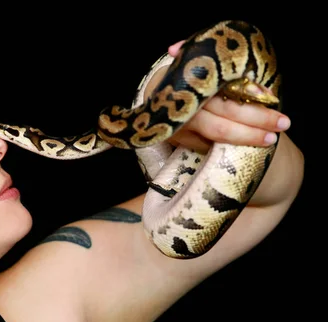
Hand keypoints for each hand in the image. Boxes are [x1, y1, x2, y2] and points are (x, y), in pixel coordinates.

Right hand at [165, 40, 290, 151]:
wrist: (156, 96)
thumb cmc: (187, 79)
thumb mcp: (196, 64)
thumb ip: (213, 59)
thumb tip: (208, 59)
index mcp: (195, 78)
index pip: (227, 86)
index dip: (251, 93)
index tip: (272, 97)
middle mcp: (186, 99)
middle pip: (227, 111)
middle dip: (258, 118)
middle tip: (283, 123)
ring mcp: (180, 120)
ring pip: (219, 131)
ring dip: (247, 135)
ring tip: (271, 138)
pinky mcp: (177, 137)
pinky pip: (207, 144)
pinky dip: (229, 145)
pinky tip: (248, 145)